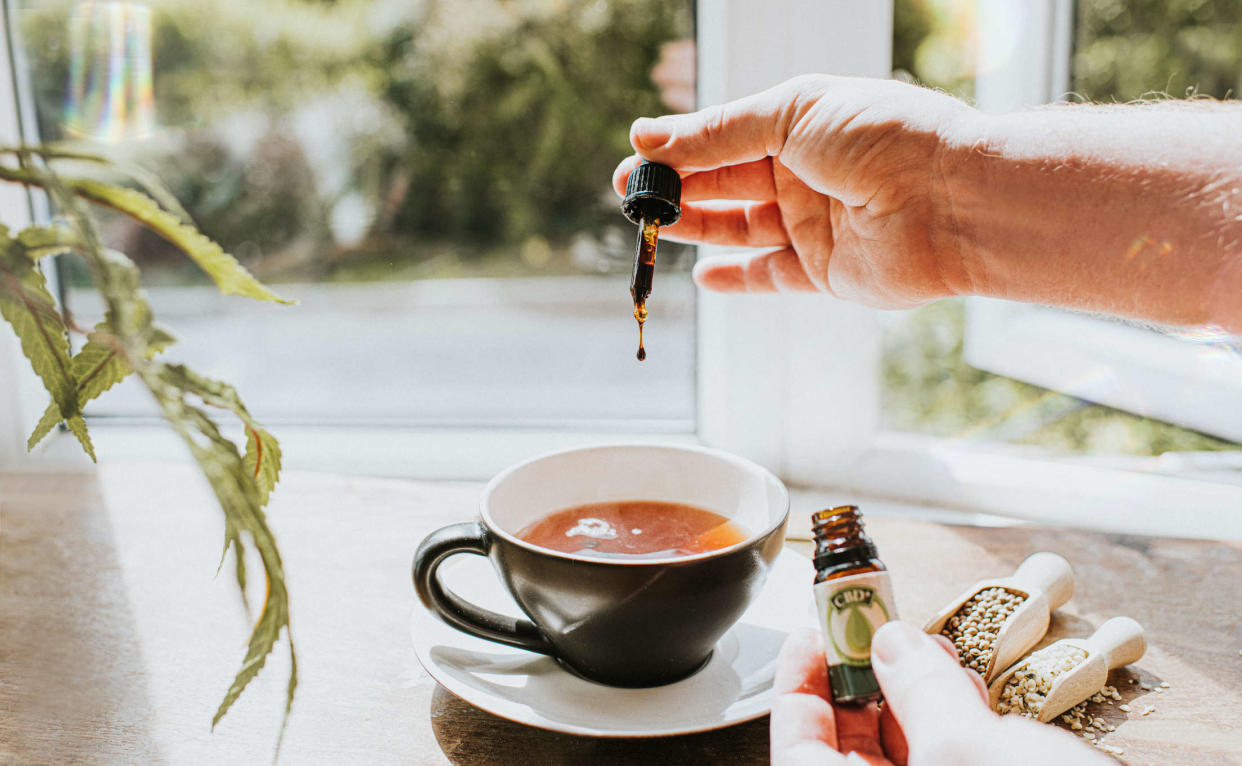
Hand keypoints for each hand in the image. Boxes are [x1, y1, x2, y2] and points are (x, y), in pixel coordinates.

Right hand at [612, 75, 977, 308]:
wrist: (952, 202)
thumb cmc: (883, 138)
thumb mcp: (791, 113)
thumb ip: (718, 131)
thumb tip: (649, 135)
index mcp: (803, 124)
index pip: (728, 135)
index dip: (681, 147)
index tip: (637, 156)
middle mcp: (808, 173)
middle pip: (727, 182)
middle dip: (677, 187)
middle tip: (630, 194)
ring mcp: (815, 223)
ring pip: (739, 227)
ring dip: (695, 225)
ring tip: (652, 224)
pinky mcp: (824, 271)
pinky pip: (768, 276)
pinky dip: (734, 278)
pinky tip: (701, 274)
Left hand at [771, 621, 1110, 765]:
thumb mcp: (967, 751)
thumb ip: (921, 691)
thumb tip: (893, 643)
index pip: (799, 747)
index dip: (799, 687)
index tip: (812, 634)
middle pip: (850, 747)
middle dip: (862, 680)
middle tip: (873, 628)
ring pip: (905, 753)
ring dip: (912, 696)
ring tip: (929, 650)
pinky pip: (950, 762)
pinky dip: (952, 724)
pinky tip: (967, 687)